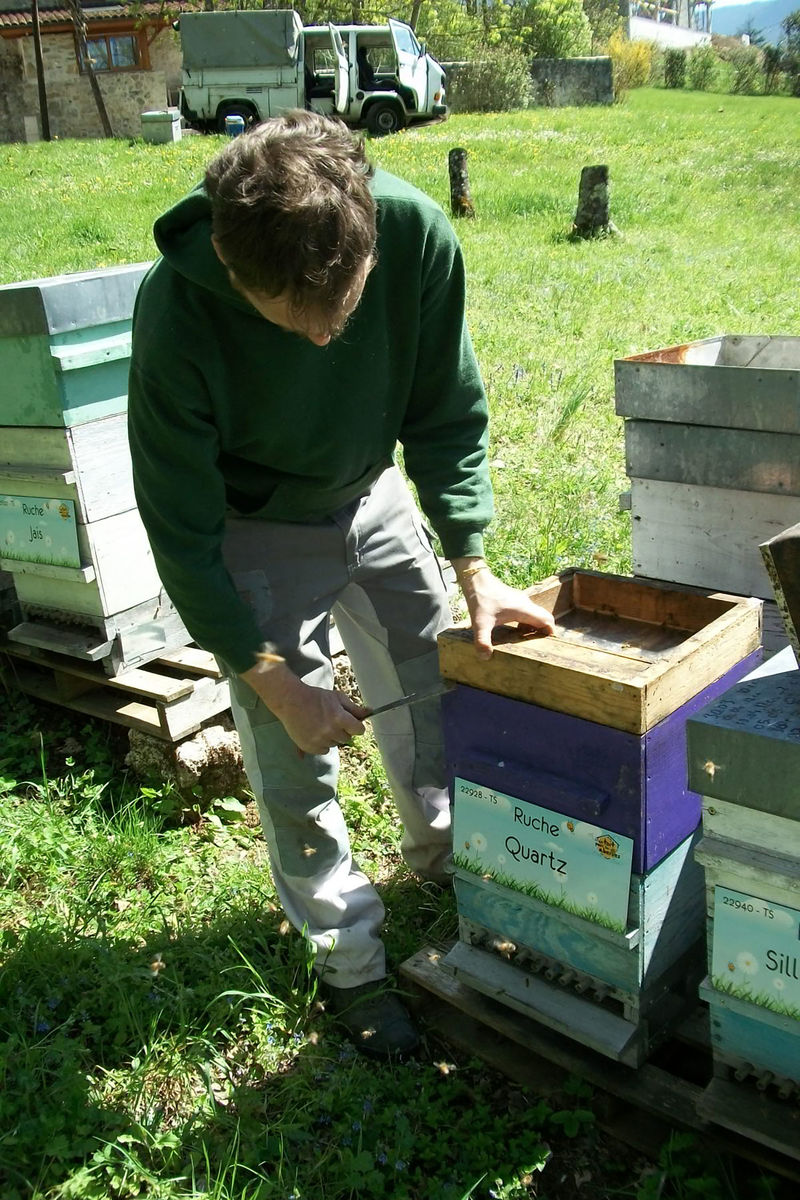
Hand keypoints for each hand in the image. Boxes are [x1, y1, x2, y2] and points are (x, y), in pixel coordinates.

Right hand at [239, 659, 367, 753]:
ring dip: (331, 737)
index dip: (356, 726)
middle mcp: (330, 731)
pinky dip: (321, 744)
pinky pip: (324, 750)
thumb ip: (354, 708)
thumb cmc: (316, 697)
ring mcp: (319, 740)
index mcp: (339, 718)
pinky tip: (314, 731)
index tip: (350, 722)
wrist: (290, 700)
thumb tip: (370, 712)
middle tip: (331, 720)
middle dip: (342, 730)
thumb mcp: (337, 698)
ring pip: (335, 744)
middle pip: (347, 738)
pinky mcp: (309, 747)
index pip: (359, 730)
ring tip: (320, 724)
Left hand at [453, 559, 555, 660]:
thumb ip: (483, 641)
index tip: (548, 646)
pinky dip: (528, 622)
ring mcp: (522, 600)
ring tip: (526, 641)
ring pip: (536, 614)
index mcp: (523, 610)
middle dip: (544, 632)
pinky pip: (529, 612)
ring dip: (535, 627)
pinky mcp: (516, 599)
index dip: (551, 633)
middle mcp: (526, 604)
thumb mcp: (480, 623)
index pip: (547, 620)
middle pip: (544, 618)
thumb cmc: (480, 600)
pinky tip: (516, 630)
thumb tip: (486, 657)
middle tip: (537, 646)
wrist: (476, 580)